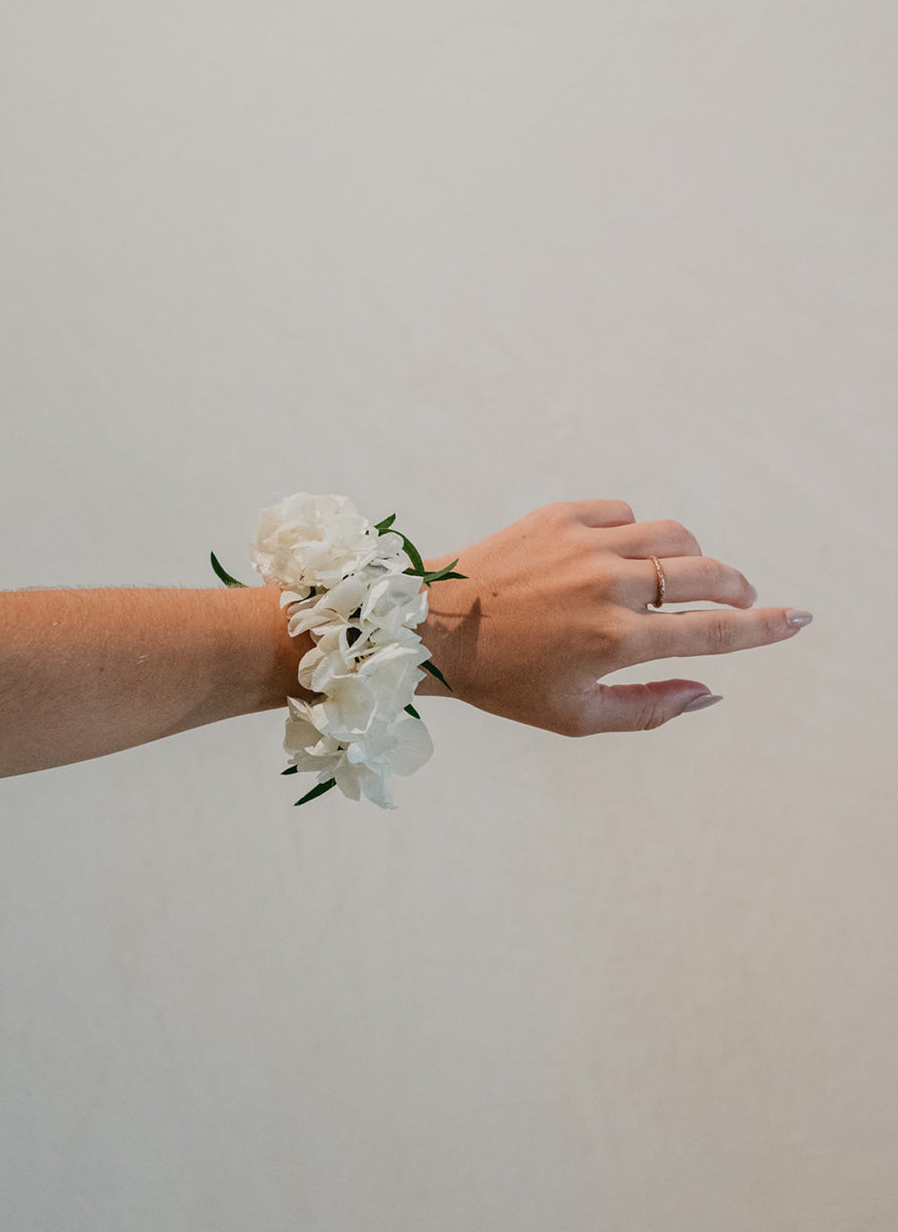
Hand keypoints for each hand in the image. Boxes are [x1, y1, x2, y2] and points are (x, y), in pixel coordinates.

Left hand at [418, 499, 810, 734]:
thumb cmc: (503, 681)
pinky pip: (627, 515)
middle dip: (738, 590)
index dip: (764, 628)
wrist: (433, 626)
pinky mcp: (561, 514)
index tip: (798, 620)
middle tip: (740, 601)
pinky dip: (639, 536)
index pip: (714, 630)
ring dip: (693, 560)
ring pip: (674, 537)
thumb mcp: (575, 717)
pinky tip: (622, 558)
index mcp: (615, 641)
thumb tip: (711, 691)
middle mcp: (609, 585)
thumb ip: (650, 710)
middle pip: (707, 575)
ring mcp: (586, 544)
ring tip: (682, 581)